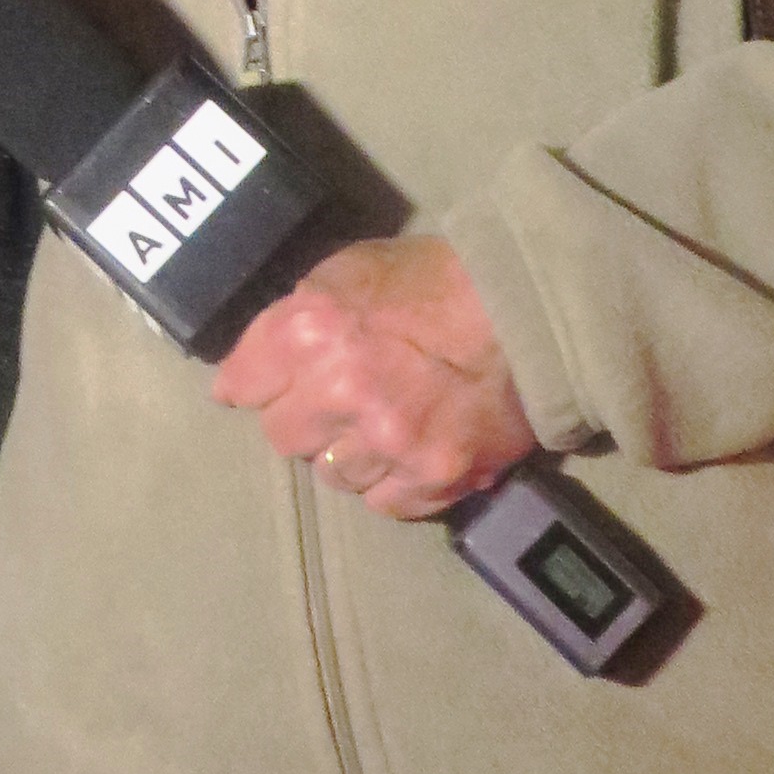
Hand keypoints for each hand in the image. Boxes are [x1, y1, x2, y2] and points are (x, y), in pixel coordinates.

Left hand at [210, 234, 535, 522]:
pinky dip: (390, 480)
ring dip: (348, 453)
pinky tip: (409, 451)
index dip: (257, 384)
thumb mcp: (351, 270)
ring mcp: (388, 441)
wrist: (532, 310)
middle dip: (304, 418)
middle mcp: (341, 391)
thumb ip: (297, 315)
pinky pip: (381, 503)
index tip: (270, 386)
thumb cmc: (436, 280)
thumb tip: (252, 367)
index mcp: (311, 330)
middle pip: (282, 436)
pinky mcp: (432, 478)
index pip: (241, 387)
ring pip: (331, 475)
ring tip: (383, 423)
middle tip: (339, 399)